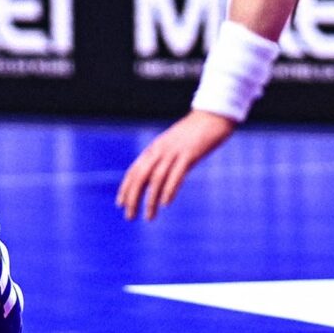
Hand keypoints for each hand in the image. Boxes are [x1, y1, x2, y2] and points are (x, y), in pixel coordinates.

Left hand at [116, 111, 236, 221]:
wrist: (213, 115)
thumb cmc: (195, 132)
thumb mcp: (175, 144)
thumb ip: (165, 157)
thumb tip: (157, 174)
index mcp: (155, 148)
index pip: (134, 170)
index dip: (126, 188)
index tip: (120, 204)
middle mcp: (161, 150)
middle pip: (140, 176)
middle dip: (133, 197)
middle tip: (130, 216)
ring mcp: (175, 151)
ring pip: (156, 178)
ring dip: (150, 200)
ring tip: (149, 217)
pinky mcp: (190, 154)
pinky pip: (176, 174)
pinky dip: (169, 189)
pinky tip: (165, 203)